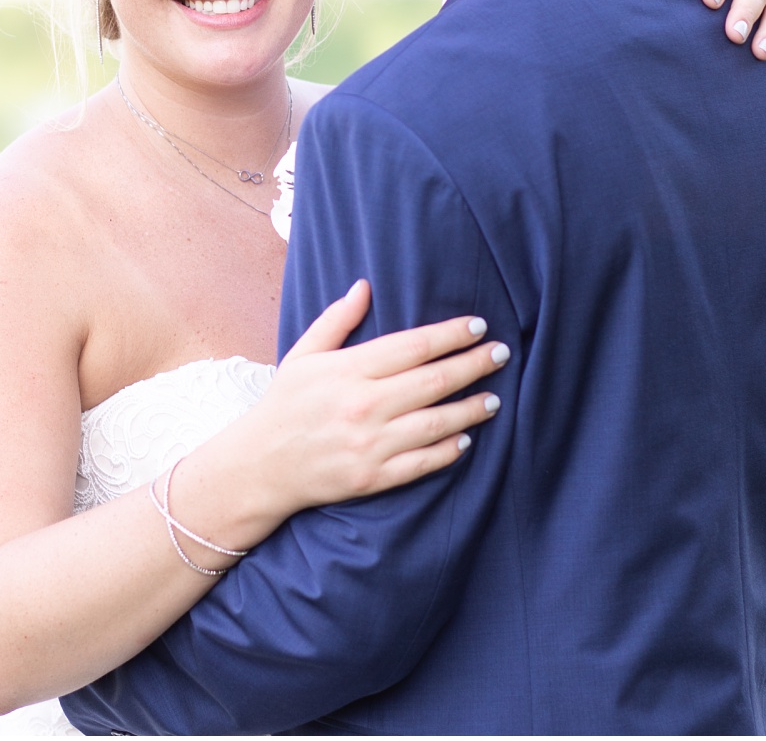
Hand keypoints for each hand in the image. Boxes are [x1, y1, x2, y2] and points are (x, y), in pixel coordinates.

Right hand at [200, 282, 508, 537]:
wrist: (263, 464)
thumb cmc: (286, 402)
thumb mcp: (304, 353)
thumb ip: (336, 320)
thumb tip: (365, 287)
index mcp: (349, 369)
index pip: (413, 346)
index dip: (450, 334)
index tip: (478, 326)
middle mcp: (365, 404)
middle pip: (433, 380)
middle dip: (473, 364)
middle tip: (501, 353)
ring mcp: (372, 443)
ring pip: (436, 423)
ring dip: (470, 409)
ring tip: (494, 398)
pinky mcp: (375, 477)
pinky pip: (423, 462)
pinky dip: (449, 450)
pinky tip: (467, 439)